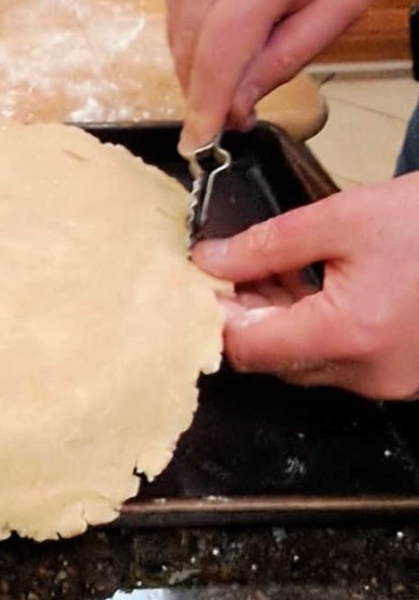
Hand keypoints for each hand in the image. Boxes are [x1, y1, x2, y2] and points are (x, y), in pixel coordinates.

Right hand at [158, 0, 392, 153]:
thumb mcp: (344, 0)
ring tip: (249, 40)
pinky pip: (173, 16)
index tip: (198, 146)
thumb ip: (287, 58)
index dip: (206, 107)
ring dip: (205, 61)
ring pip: (176, 41)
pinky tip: (231, 12)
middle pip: (191, 55)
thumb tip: (234, 107)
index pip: (218, 56)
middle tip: (241, 106)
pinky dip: (198, 33)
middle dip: (211, 90)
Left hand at [192, 174, 418, 400]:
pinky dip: (315, 327)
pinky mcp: (406, 374)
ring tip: (271, 267)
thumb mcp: (343, 218)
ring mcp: (392, 381)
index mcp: (349, 336)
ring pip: (304, 362)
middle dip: (244, 314)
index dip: (213, 315)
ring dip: (278, 321)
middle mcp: (369, 374)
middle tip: (232, 266)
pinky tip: (311, 283)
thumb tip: (209, 260)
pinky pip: (340, 360)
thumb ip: (267, 245)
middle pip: (272, 359)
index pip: (247, 349)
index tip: (201, 281)